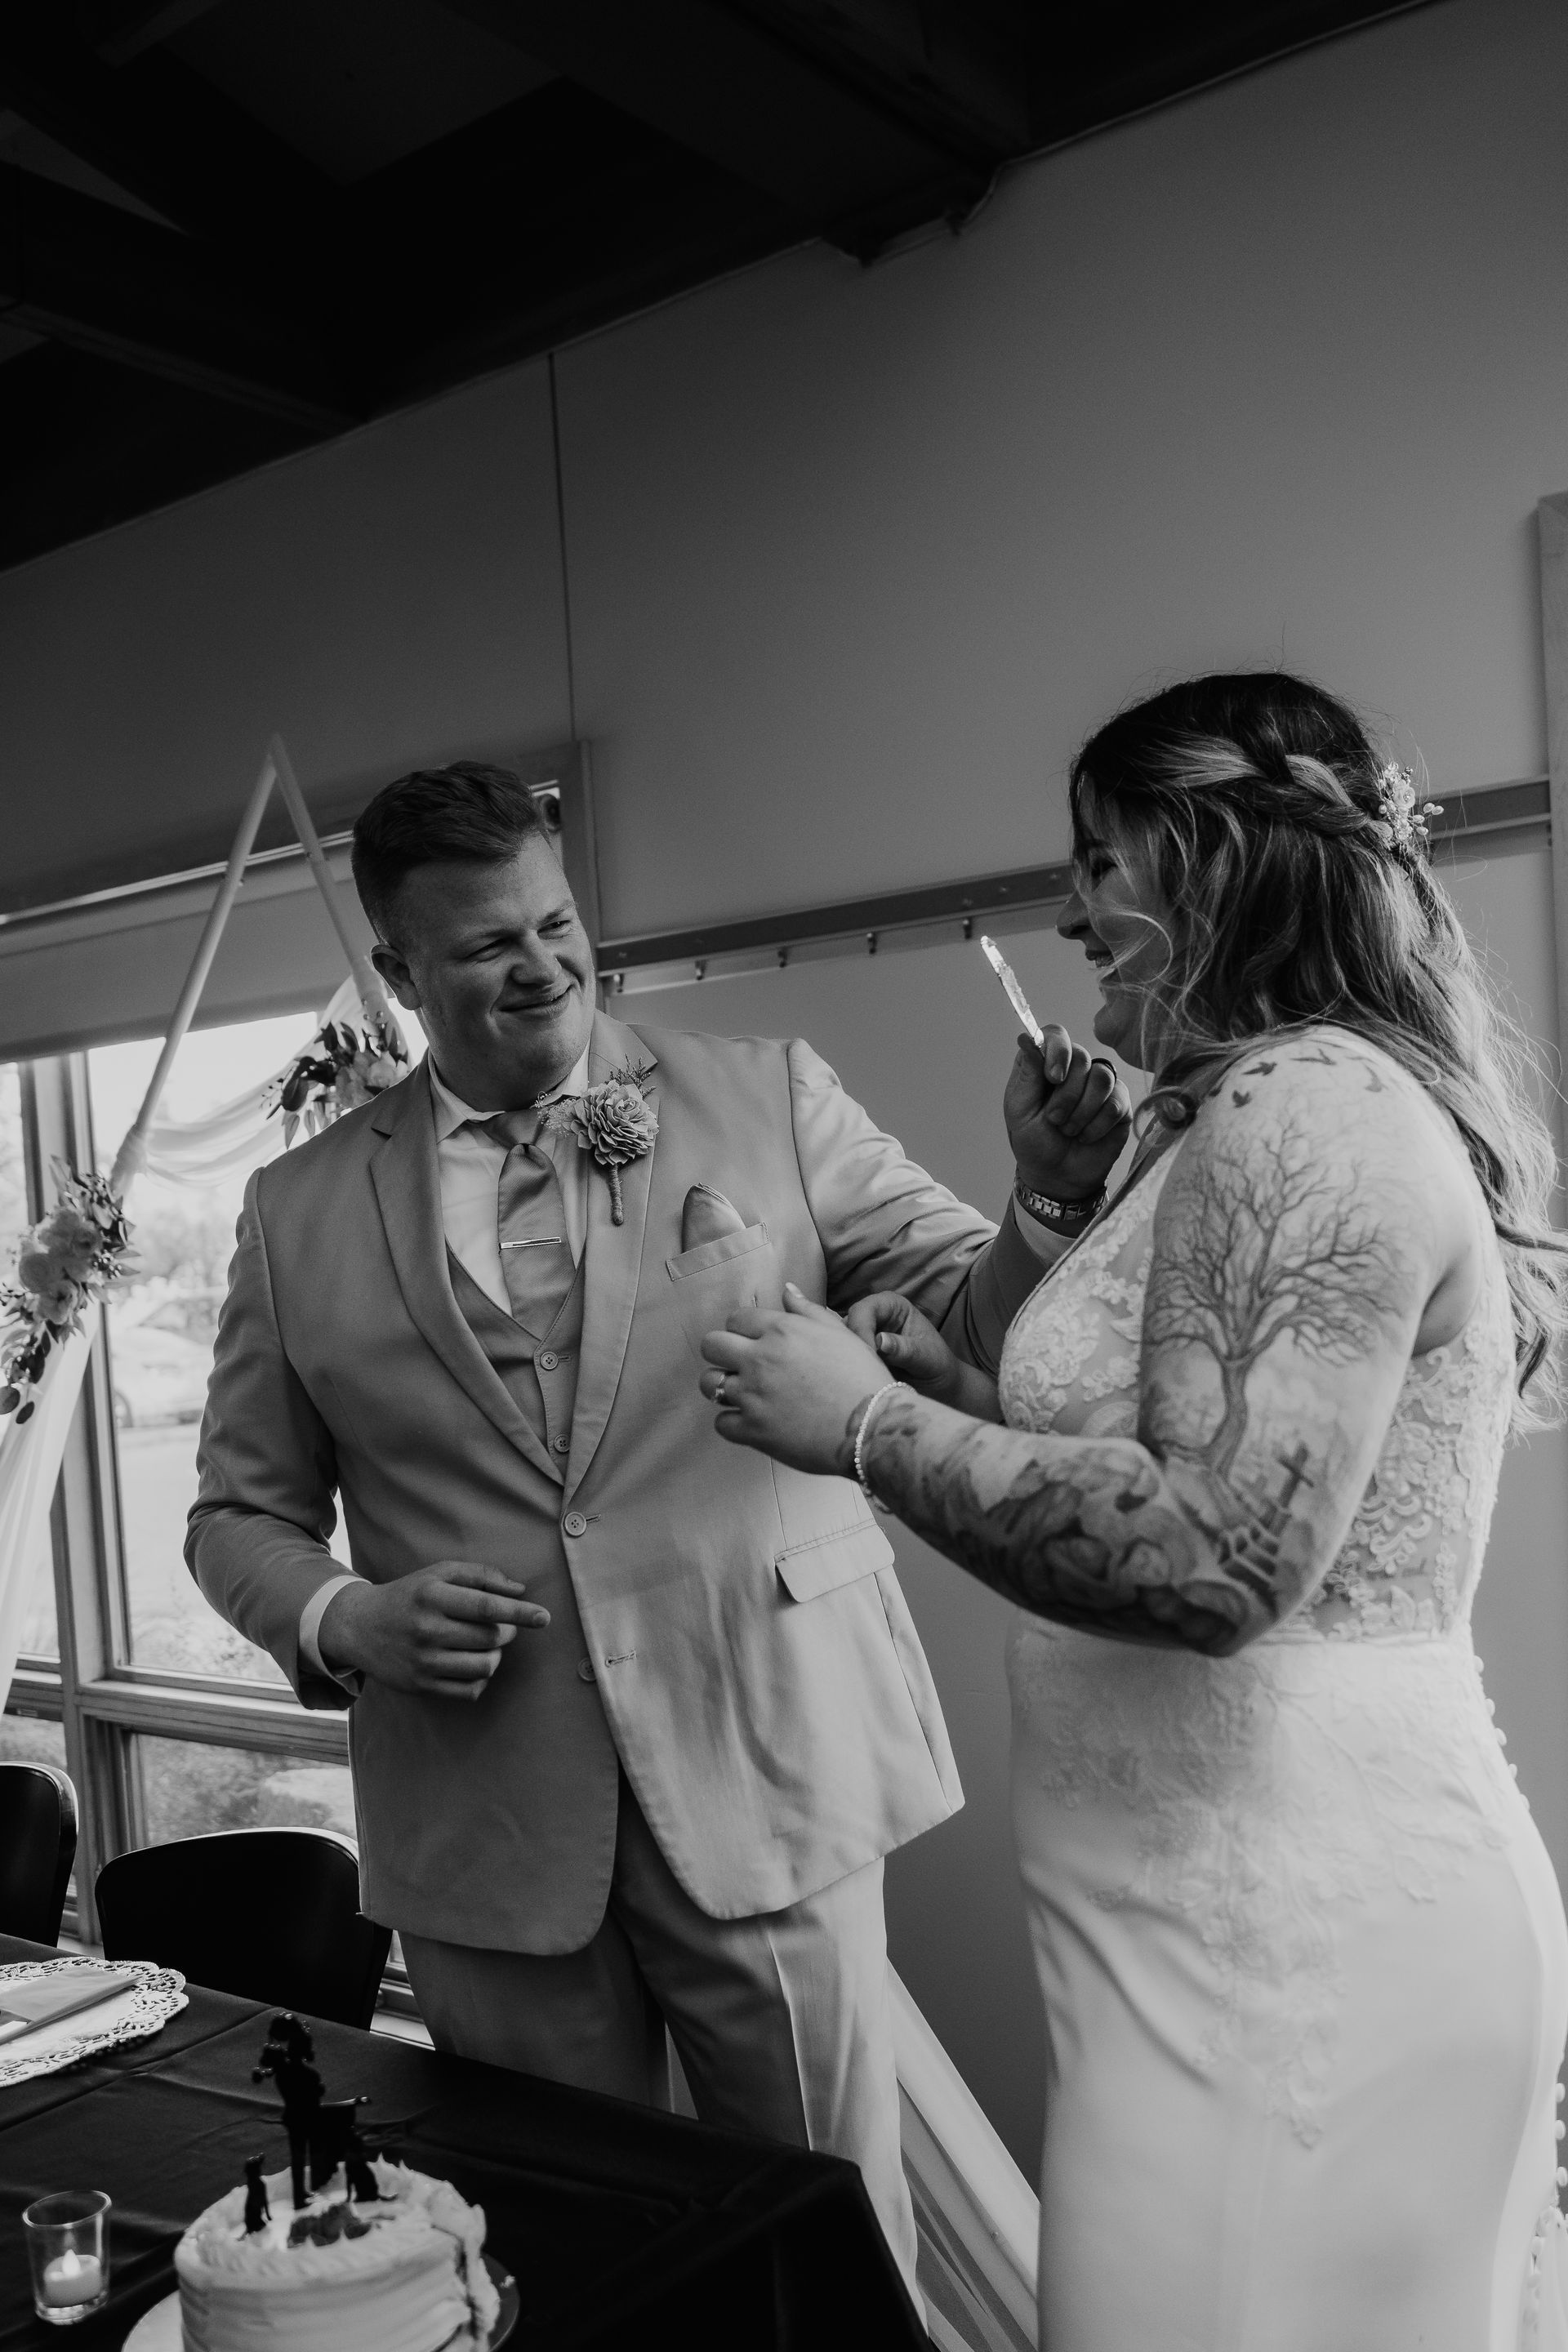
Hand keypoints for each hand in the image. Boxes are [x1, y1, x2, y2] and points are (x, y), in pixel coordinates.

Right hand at [317, 1563, 549, 1700]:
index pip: (486, 1606)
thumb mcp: (438, 1573)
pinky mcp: (420, 1686)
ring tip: (488, 1646)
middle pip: (490, 1637)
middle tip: (503, 1626)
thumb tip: (520, 1591)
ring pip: (484, 1666)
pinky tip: (474, 1664)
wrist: (359, 1626)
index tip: (544, 1618)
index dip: (519, 1612)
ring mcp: (422, 1661)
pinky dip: (482, 1679)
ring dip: (497, 1656)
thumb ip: (481, 1575)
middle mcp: (426, 1629)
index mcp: (432, 1596)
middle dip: (508, 1631)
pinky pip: (469, 1691)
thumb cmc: (410, 1595)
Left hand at [700, 1285, 888, 1474]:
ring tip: (741, 1394)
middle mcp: (760, 1359)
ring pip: (709, 1384)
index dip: (742, 1330)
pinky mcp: (752, 1430)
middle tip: (739, 1365)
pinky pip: (721, 1423)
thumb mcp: (840, 1333)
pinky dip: (732, 1423)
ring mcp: (752, 1396)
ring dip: (720, 1387)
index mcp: (781, 1331)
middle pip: (711, 1345)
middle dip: (721, 1353)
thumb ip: (807, 1310)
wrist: (872, 1426)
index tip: (753, 1342)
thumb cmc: (862, 1377)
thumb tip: (786, 1290)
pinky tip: (751, 1422)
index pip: (735, 1318)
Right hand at [845, 1292, 961, 1403]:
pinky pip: (843, 1358)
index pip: (866, 1309)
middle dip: (852, 1345)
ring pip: (841, 1342)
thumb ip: (906, 1349)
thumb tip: (881, 1341)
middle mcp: (874, 1317)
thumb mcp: (928, 1358)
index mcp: (893, 1306)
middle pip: (848, 1323)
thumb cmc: (938, 1365)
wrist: (941, 1387)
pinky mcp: (859, 1355)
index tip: (871, 1354)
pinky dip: (847, 1368)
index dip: (862, 1329)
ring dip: (848, 1358)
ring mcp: (864, 1336)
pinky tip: (858, 1380)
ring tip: (861, 1376)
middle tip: (862, 1369)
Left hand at [1005, 1028, 1131, 1201]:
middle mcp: (1074, 1069)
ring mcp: (1099, 1085)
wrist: (1057, 1176)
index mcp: (1045, 1064)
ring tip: (1069, 1130)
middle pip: (1082, 1057)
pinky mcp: (1120, 1104)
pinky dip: (1097, 1125)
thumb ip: (1027, 1073)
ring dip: (1082, 1111)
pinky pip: (1117, 1102)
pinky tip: (1086, 1136)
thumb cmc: (1034, 1142)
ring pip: (1102, 1078)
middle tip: (1055, 1120)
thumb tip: (1026, 1036)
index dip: (1058, 1051)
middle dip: (1066, 1095)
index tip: (1053, 1077)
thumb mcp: (1020, 1110)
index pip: (1056, 1034)